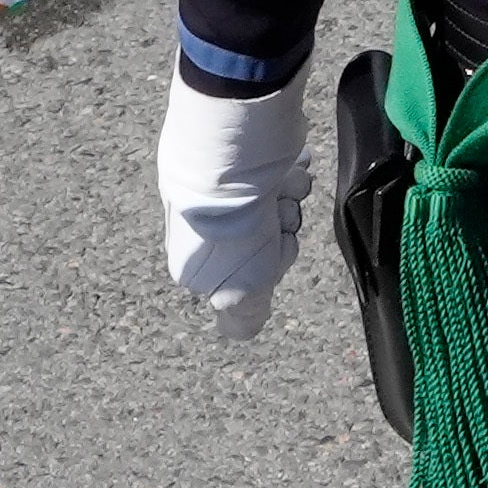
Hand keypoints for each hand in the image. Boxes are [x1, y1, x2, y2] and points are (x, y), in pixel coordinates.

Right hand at [157, 73, 308, 329]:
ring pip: (278, 199)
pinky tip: (285, 163)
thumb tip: (241, 333)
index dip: (272, 261)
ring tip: (276, 183)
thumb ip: (242, 314)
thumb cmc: (231, 226)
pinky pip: (280, 165)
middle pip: (268, 233)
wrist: (230, 154)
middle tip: (272, 214)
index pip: (254, 271)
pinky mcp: (239, 154)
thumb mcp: (240, 290)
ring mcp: (222, 186)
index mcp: (197, 260)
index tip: (271, 249)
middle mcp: (207, 223)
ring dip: (288, 192)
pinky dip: (290, 165)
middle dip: (281, 223)